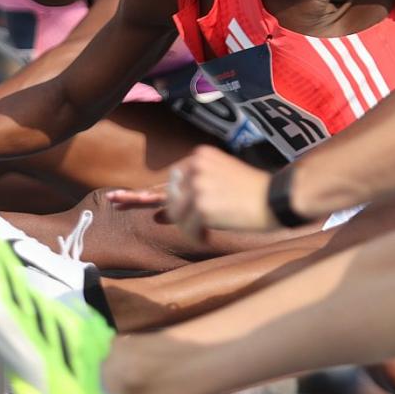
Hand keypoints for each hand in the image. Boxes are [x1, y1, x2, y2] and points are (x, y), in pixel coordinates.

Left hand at [106, 146, 275, 238]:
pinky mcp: (201, 204)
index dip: (140, 195)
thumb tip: (157, 215)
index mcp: (198, 157)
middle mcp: (194, 166)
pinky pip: (187, 229)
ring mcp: (196, 185)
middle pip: (168, 199)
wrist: (278, 196)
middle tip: (200, 225)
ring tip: (211, 228)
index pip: (167, 180)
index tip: (116, 199)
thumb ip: (188, 195)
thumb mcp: (219, 183)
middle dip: (179, 216)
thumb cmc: (253, 192)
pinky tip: (212, 235)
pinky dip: (197, 236)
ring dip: (191, 227)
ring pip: (176, 215)